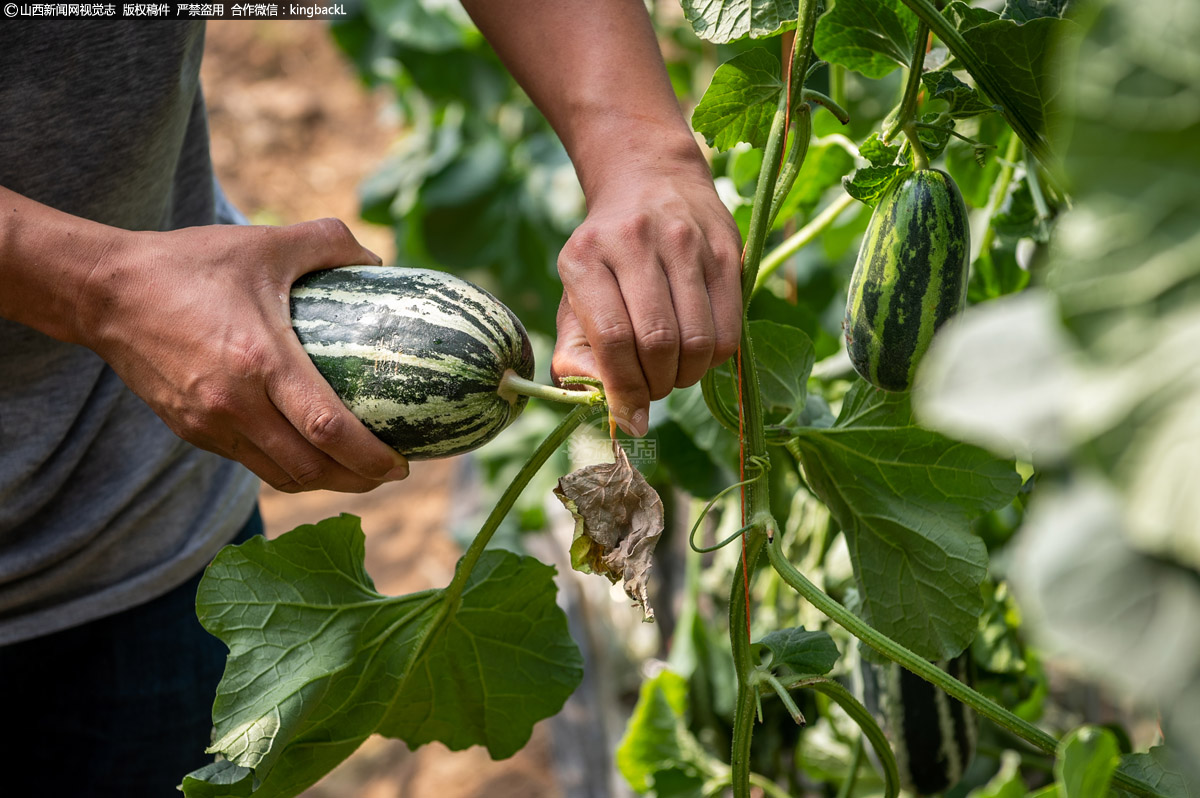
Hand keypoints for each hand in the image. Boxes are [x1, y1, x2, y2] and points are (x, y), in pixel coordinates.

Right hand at [77, 218, 408, 492]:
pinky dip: (287, 468)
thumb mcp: (265, 244)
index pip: (329, 429)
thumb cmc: (191, 264)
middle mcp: (235, 405)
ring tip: (357, 469)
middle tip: (390, 472)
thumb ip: (329, 242)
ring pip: (280, 477)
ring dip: (324, 482)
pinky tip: (308, 453)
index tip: (403, 464)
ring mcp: (210, 425)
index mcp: (262, 362)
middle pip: (310, 469)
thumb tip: (377, 260)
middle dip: (358, 480)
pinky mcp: (190, 432)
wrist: (105, 291)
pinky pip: (251, 464)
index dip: (372, 456)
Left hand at [552, 158, 742, 435]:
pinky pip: (730, 328)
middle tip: (651, 390)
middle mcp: (634, 242)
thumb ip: (577, 351)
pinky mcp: (726, 248)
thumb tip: (608, 408)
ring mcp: (685, 242)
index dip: (625, 390)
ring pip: (698, 340)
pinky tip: (697, 352)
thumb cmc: (606, 254)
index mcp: (585, 257)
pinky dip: (714, 358)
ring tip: (673, 372)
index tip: (629, 418)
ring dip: (686, 375)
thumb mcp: (574, 294)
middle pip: (659, 343)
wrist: (649, 177)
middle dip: (656, 385)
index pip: (614, 340)